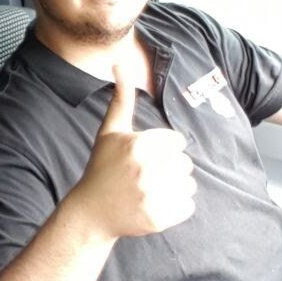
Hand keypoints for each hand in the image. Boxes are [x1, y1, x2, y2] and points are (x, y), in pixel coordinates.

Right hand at [69, 68, 194, 240]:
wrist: (91, 213)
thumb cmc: (102, 167)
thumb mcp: (110, 131)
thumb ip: (121, 97)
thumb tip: (119, 62)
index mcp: (138, 146)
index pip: (178, 142)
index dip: (163, 148)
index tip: (143, 158)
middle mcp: (146, 170)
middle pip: (186, 163)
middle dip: (169, 168)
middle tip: (145, 176)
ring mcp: (153, 196)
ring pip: (190, 184)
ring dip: (175, 187)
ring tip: (151, 190)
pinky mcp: (159, 218)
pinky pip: (189, 206)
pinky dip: (177, 207)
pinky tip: (155, 204)